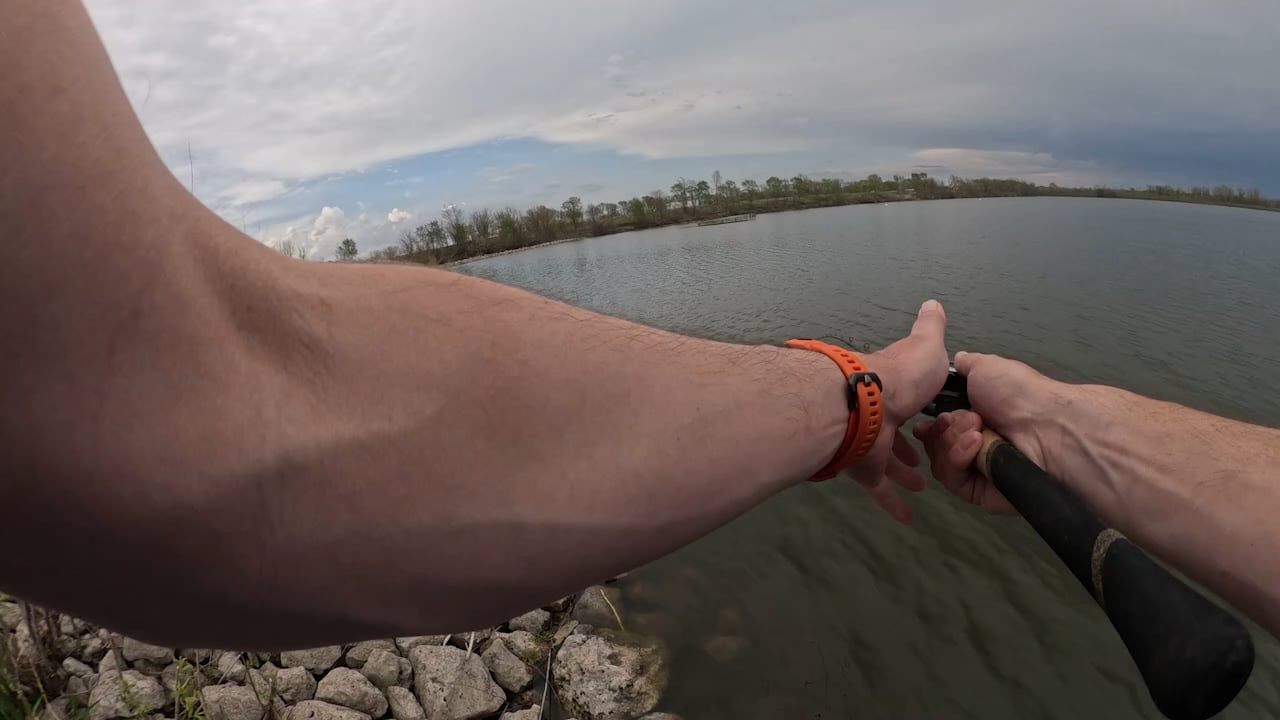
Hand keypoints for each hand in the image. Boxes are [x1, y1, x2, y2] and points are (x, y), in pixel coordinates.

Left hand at [846, 300, 949, 523]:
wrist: (865, 405)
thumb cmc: (900, 375)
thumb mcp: (925, 344)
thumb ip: (931, 327)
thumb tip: (933, 304)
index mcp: (893, 386)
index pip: (906, 397)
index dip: (919, 407)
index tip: (931, 418)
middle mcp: (879, 415)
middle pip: (894, 432)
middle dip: (909, 444)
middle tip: (924, 458)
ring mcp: (869, 443)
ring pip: (886, 462)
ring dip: (902, 474)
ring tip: (921, 483)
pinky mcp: (864, 468)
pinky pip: (878, 489)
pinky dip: (891, 503)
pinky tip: (906, 517)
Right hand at [912, 351, 1063, 513]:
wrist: (1044, 425)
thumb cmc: (1016, 394)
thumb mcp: (986, 367)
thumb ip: (966, 365)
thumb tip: (958, 360)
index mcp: (976, 419)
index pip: (940, 429)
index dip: (931, 425)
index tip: (928, 419)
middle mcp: (976, 446)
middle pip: (936, 446)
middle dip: (943, 430)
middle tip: (963, 418)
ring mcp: (978, 469)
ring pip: (941, 463)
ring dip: (951, 442)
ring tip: (977, 430)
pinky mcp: (980, 493)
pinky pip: (954, 480)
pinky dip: (958, 458)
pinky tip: (976, 443)